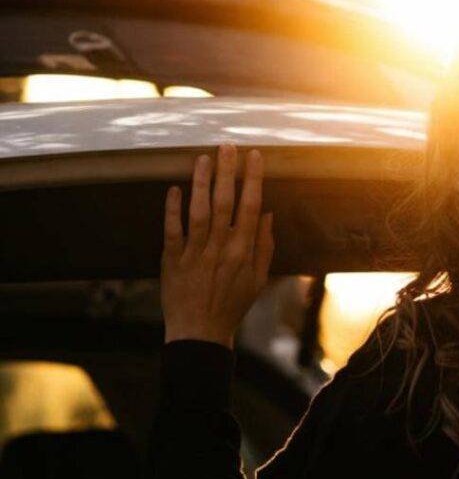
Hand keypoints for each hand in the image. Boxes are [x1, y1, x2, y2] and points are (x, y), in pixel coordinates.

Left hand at [161, 144, 273, 347]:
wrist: (200, 332)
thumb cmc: (232, 305)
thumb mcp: (258, 279)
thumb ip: (264, 246)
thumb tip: (267, 214)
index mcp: (243, 252)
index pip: (250, 207)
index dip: (253, 180)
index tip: (254, 157)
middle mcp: (220, 249)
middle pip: (224, 203)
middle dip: (227, 172)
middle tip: (227, 146)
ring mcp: (194, 253)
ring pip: (198, 211)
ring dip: (201, 183)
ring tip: (203, 158)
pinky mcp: (172, 260)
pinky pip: (172, 230)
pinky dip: (172, 208)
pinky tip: (175, 188)